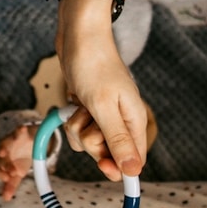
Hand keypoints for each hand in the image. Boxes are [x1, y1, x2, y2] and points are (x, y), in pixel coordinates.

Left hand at [0, 124, 33, 199]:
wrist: (32, 144)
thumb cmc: (21, 160)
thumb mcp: (18, 174)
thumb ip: (11, 184)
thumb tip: (6, 198)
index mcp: (0, 161)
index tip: (7, 179)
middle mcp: (2, 150)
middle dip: (3, 165)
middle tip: (13, 172)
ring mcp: (10, 141)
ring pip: (4, 143)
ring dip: (3, 148)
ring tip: (3, 153)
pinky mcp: (20, 133)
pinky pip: (18, 131)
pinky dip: (20, 130)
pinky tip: (22, 129)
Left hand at [56, 0, 154, 180]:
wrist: (79, 36)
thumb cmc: (93, 65)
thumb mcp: (104, 106)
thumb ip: (117, 139)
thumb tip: (133, 171)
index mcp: (134, 121)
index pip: (133, 160)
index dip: (117, 168)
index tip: (102, 166)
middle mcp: (122, 121)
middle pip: (106, 154)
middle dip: (90, 141)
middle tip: (89, 117)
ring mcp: (104, 116)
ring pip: (87, 143)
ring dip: (77, 128)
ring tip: (82, 105)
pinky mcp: (89, 110)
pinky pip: (78, 130)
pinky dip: (72, 120)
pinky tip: (75, 103)